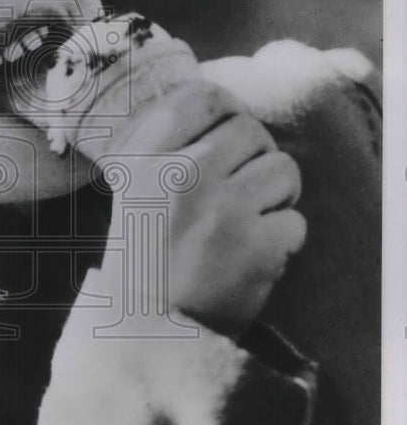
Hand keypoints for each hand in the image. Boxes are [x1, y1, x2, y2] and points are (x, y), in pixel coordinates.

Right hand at [96, 80, 306, 337]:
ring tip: (248, 221)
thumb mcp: (130, 187)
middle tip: (237, 189)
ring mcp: (224, 210)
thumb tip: (219, 105)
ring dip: (275, 196)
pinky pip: (295, 221)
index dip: (226, 110)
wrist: (146, 328)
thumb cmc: (141, 253)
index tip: (225, 133)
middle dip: (253, 158)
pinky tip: (251, 254)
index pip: (206, 96)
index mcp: (146, 156)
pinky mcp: (258, 246)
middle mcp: (183, 175)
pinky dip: (280, 240)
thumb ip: (163, 141)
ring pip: (284, 170)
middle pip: (251, 131)